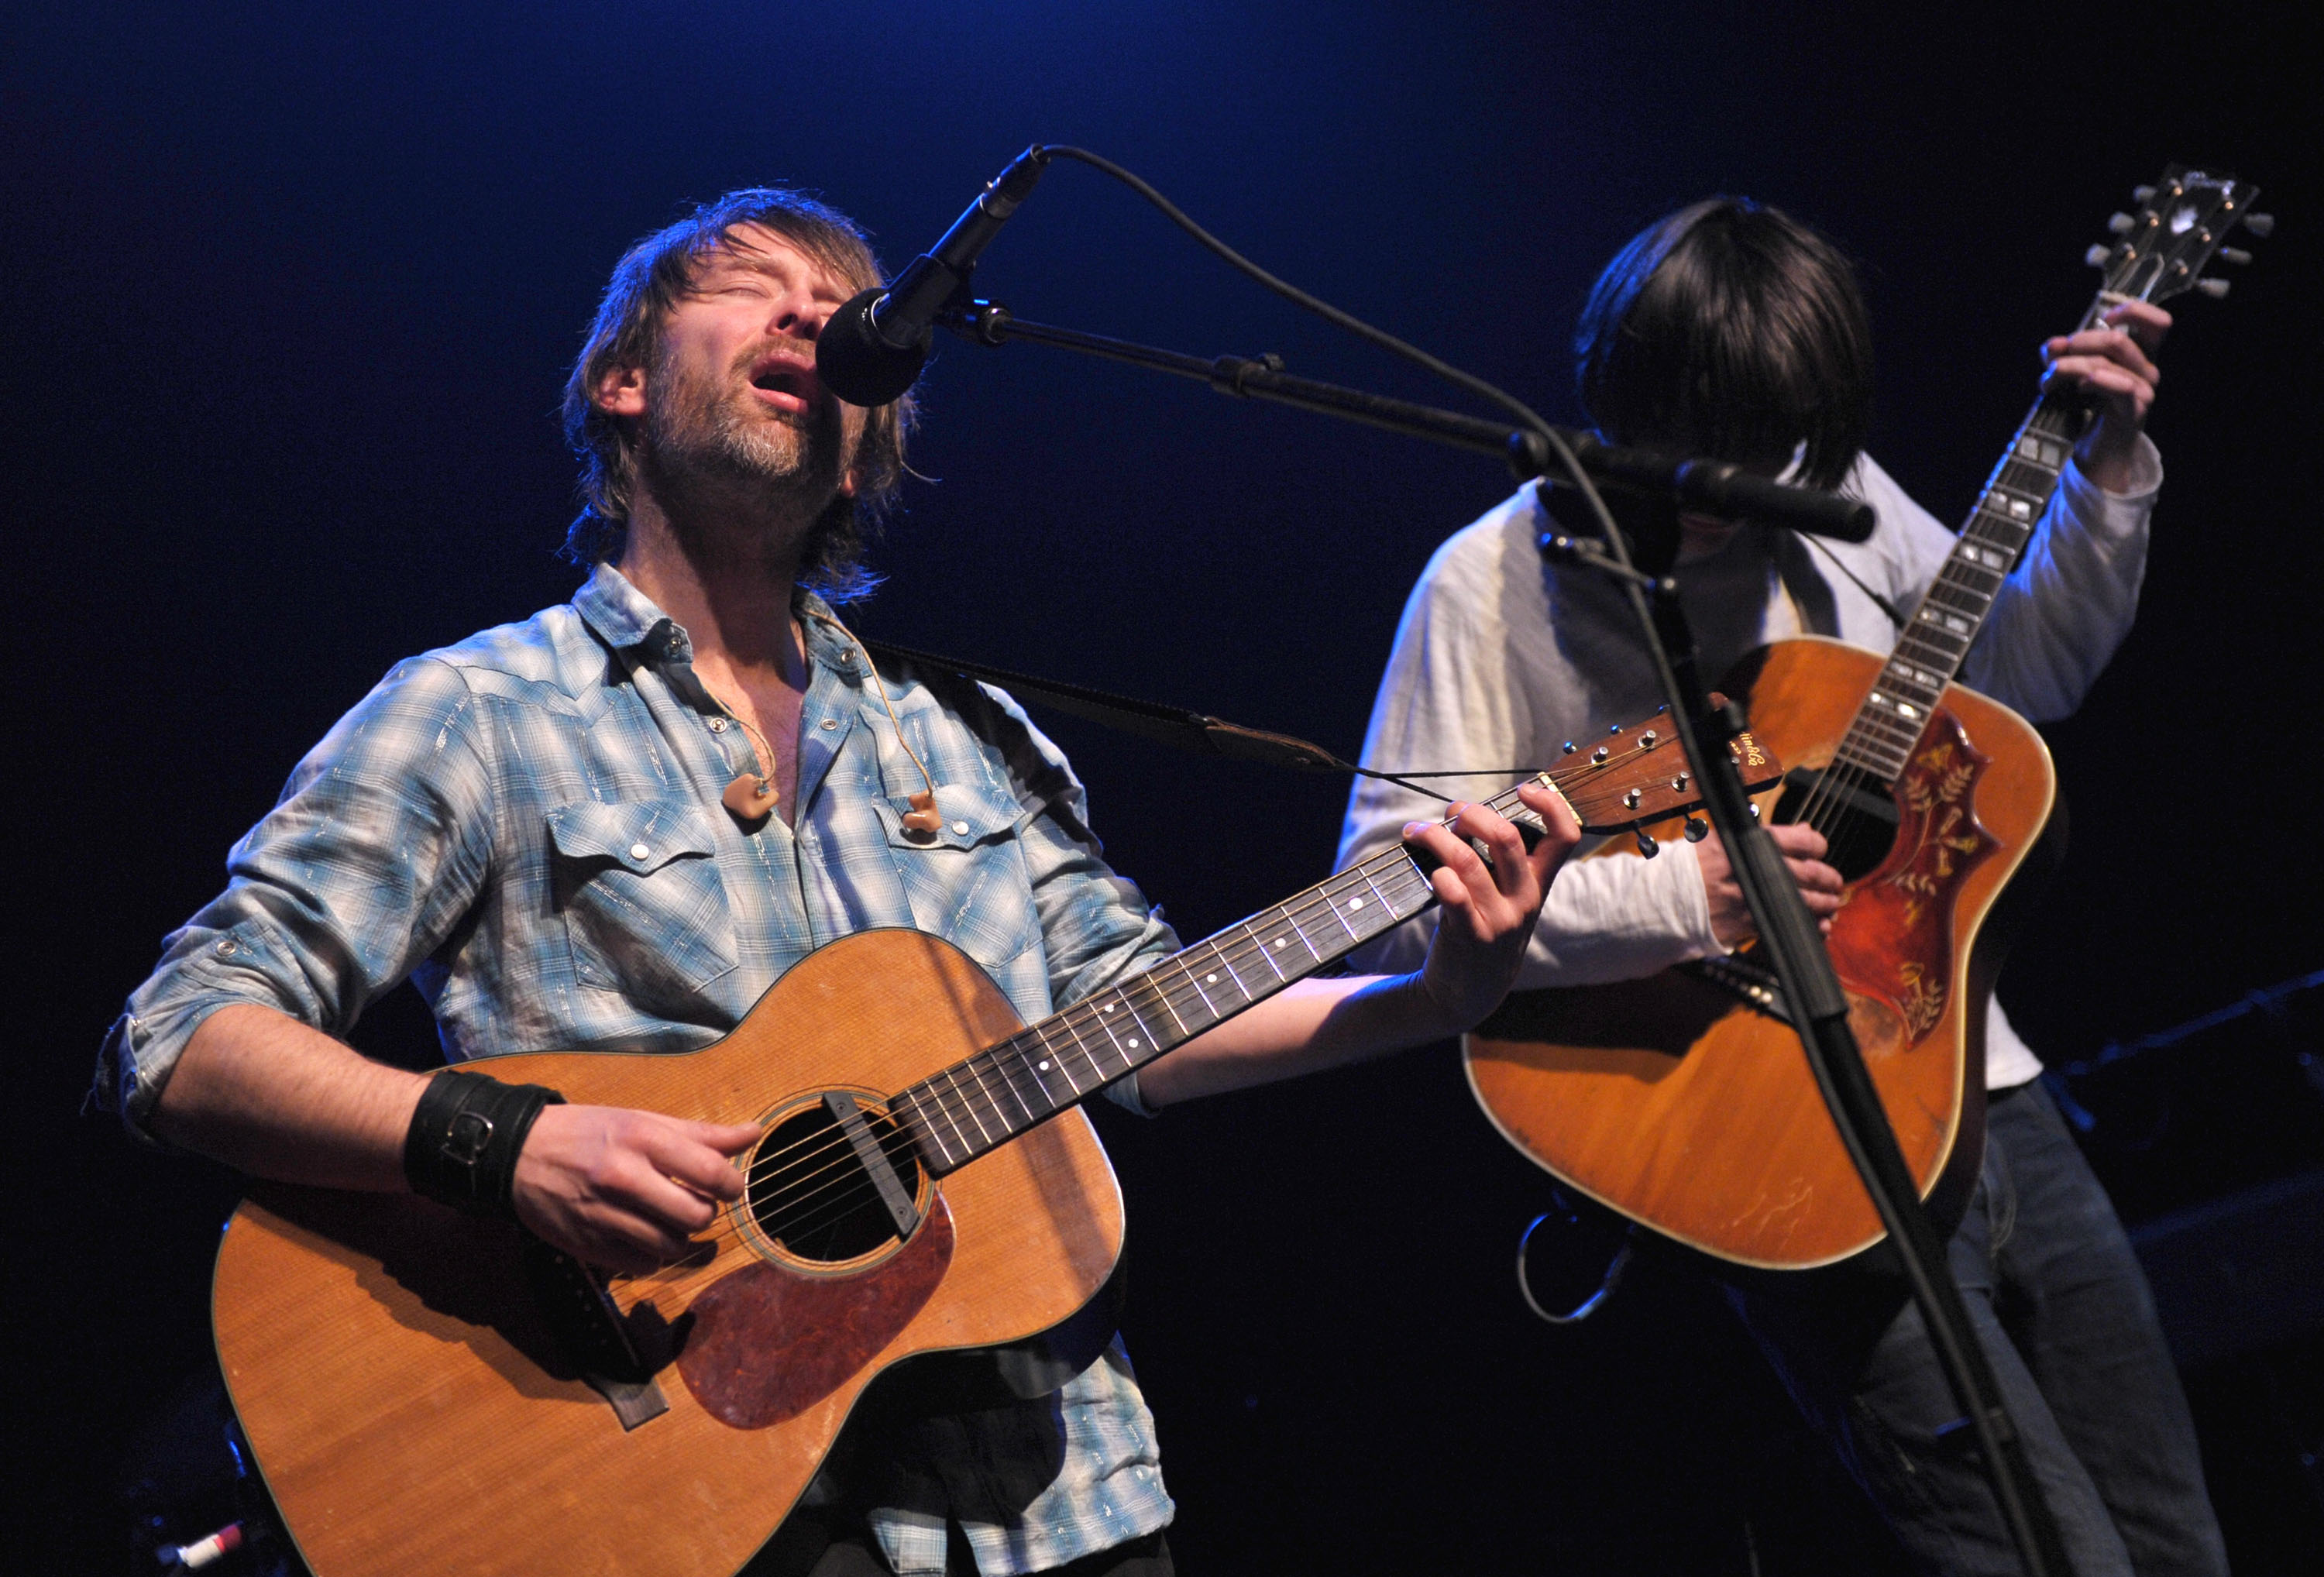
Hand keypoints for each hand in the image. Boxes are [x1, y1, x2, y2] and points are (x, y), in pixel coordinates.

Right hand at [511, 1104, 759, 1273]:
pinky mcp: (587, 1245)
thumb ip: (700, 1134)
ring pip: (671, 1245)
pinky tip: (643, 1235)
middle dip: (706, 1213)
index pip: (710, 1171)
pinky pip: (642, 1265)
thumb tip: (753, 1133)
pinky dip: (652, 1256)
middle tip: (696, 1203)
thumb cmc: (589, 1133)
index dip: (733, 1185)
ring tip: (668, 1219)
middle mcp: (624, 1176)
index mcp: (642, 1138)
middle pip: (696, 1215)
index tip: (730, 1187)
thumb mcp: (643, 1121)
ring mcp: (603, 1214)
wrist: (520, 1153)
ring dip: (680, 1237)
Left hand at [1403, 782, 1582, 1031]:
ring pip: (1468, 860)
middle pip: (1507, 838)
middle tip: (1451, 814)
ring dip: (1435, 836)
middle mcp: (1525, 900)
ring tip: (1416, 831)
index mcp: (1539, 883)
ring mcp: (1500, 919)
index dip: (1551, 805)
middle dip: (1473, 813)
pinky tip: (1428, 870)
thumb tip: (1466, 812)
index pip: (1565, 837)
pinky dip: (1437, 875)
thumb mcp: (1507, 896)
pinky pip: (1453, 895)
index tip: (1524, 789)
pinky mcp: (1470, 936)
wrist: (1469, 991)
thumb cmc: (1483, 927)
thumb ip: (1500, 859)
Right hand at [1696, 822, 1843, 946]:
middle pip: (1807, 873)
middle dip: (1828, 878)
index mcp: (1745, 843)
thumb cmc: (1692, 867)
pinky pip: (1787, 924)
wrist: (1664, 898)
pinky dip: (1809, 926)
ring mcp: (1750, 897)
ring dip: (1824, 903)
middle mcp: (1750, 869)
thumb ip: (1765, 838)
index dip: (1816, 845)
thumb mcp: (1723, 840)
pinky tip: (1818, 925)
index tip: (1819, 850)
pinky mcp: (1747, 923)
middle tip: (1834, 882)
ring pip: (1804, 900)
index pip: (1798, 840)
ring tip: (1830, 903)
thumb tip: (1804, 831)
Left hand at [2043, 300, 2168, 493]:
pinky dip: (2098, 380)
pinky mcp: (2134, 411)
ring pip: (2106, 364)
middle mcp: (2147, 370)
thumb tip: (2053, 344)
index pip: (2157, 323)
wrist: (2097, 451)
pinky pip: (2121, 387)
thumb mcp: (2072, 373)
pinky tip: (2081, 384)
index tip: (2106, 317)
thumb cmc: (2088, 408)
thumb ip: (2062, 354)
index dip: (2135, 311)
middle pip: (2118, 340)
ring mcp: (2143, 391)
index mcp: (2139, 355)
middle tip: (2052, 358)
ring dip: (2069, 367)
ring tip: (2047, 380)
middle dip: (2079, 344)